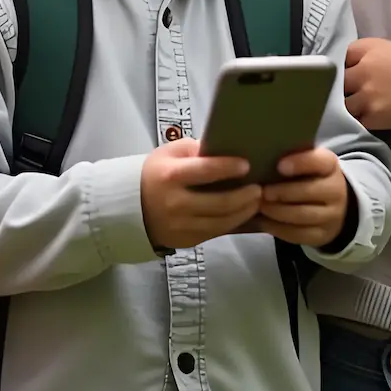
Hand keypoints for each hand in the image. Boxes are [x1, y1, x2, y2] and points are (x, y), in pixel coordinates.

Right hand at [141, 138, 263, 249]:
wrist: (130, 206)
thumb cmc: (156, 173)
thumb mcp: (171, 153)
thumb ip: (197, 150)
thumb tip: (227, 150)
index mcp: (171, 176)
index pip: (206, 171)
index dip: (229, 167)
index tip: (247, 165)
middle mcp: (176, 203)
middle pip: (220, 202)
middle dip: (245, 196)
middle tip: (259, 188)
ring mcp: (181, 225)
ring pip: (222, 222)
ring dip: (244, 211)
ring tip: (256, 201)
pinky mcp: (186, 240)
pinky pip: (216, 232)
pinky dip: (233, 223)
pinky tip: (242, 213)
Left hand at [254, 148, 348, 245]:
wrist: (333, 204)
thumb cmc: (309, 177)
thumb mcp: (306, 161)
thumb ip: (291, 156)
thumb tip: (261, 152)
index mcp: (330, 166)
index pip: (319, 162)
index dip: (300, 163)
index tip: (279, 165)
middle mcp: (336, 190)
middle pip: (309, 192)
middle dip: (283, 193)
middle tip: (262, 192)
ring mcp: (332, 216)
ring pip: (302, 216)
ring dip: (277, 211)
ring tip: (260, 206)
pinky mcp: (322, 235)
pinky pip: (299, 234)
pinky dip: (277, 228)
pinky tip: (263, 221)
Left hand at [343, 38, 390, 130]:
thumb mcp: (386, 49)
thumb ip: (363, 55)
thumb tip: (342, 66)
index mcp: (367, 49)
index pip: (340, 58)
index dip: (343, 67)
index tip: (348, 73)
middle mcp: (363, 69)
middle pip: (337, 81)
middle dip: (342, 87)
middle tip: (351, 92)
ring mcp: (366, 94)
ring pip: (342, 103)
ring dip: (348, 105)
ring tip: (360, 105)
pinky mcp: (373, 116)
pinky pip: (355, 119)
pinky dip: (359, 118)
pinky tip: (368, 115)